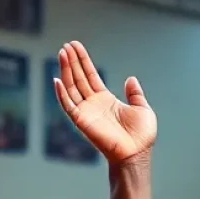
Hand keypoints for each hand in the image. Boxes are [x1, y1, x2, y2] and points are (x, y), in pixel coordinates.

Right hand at [55, 41, 157, 163]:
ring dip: (66, 71)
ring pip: (71, 87)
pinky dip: (61, 93)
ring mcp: (86, 112)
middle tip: (66, 45)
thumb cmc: (141, 136)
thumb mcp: (142, 109)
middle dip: (72, 61)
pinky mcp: (81, 121)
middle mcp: (93, 104)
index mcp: (106, 99)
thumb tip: (131, 78)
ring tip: (62, 53)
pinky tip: (57, 79)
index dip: (83, 61)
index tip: (75, 46)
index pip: (90, 76)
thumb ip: (135, 94)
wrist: (137, 153)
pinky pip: (68, 105)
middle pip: (78, 78)